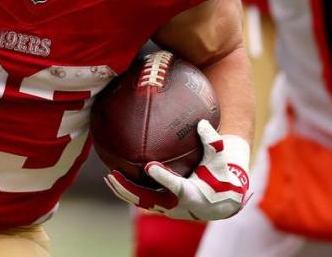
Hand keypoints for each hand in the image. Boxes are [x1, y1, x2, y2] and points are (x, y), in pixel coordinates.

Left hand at [104, 120, 249, 220]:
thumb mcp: (220, 159)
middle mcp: (177, 205)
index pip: (176, 186)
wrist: (222, 202)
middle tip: (113, 175)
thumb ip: (212, 141)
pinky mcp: (163, 207)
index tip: (149, 166)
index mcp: (193, 193)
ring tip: (108, 177)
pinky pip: (142, 200)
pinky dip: (129, 191)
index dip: (162, 178)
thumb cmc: (220, 175)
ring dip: (124, 191)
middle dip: (130, 189)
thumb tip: (200, 122)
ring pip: (142, 202)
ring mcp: (168, 208)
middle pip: (149, 200)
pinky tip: (115, 178)